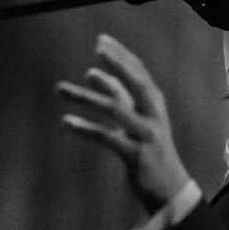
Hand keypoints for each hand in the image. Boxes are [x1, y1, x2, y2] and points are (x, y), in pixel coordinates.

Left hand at [56, 33, 189, 213]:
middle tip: (97, 48)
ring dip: (85, 96)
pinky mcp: (135, 155)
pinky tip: (66, 122)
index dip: (121, 56)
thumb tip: (91, 72)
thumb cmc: (150, 151)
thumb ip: (118, 97)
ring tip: (59, 89)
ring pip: (114, 108)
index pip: (139, 73)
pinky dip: (85, 128)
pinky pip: (106, 137)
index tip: (102, 40)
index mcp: (155, 105)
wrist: (169, 189)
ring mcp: (146, 135)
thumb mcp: (136, 120)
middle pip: (136, 83)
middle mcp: (154, 116)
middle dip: (117, 64)